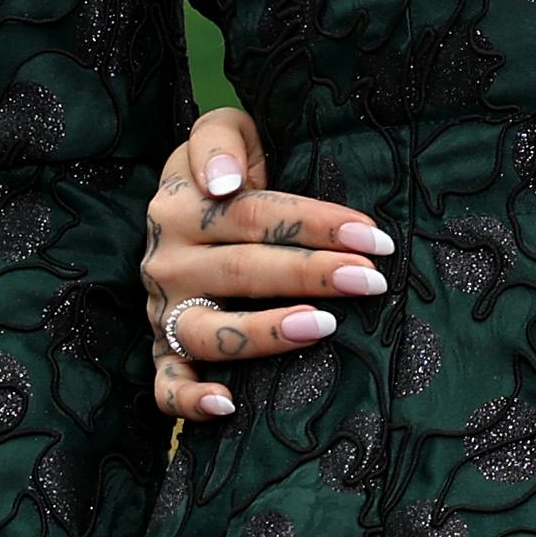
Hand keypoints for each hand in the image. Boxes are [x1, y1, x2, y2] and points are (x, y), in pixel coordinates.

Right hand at [138, 109, 389, 420]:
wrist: (185, 205)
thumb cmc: (229, 169)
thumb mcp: (223, 132)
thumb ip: (219, 140)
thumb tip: (226, 184)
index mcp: (181, 204)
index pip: (257, 215)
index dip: (317, 225)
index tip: (374, 236)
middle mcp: (167, 260)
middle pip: (244, 271)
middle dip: (313, 275)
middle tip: (370, 280)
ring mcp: (163, 310)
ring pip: (210, 331)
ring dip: (268, 332)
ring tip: (324, 327)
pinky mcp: (162, 349)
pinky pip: (166, 385)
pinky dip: (189, 400)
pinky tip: (228, 404)